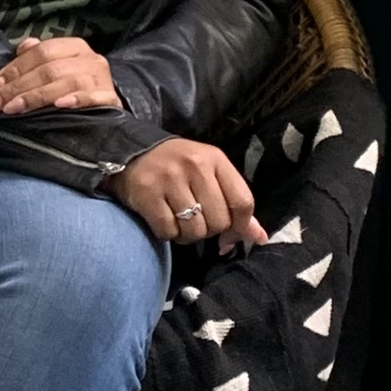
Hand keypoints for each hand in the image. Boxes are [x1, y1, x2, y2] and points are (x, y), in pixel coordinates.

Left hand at [0, 35, 117, 115]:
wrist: (109, 111)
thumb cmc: (75, 89)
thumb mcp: (56, 70)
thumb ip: (37, 59)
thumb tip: (22, 47)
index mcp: (73, 47)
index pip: (39, 53)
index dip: (13, 70)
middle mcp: (89, 58)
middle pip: (48, 69)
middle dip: (17, 88)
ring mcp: (102, 78)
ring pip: (66, 82)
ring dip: (37, 96)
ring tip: (14, 109)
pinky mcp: (111, 99)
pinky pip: (93, 98)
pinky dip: (76, 100)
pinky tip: (59, 106)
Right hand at [107, 138, 267, 254]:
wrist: (130, 152)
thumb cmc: (176, 167)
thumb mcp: (209, 175)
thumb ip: (234, 205)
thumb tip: (260, 238)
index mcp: (215, 159)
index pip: (243, 202)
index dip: (240, 227)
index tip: (229, 235)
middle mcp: (195, 166)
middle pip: (219, 221)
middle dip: (209, 230)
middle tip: (195, 220)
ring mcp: (170, 179)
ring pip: (194, 230)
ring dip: (187, 235)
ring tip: (179, 221)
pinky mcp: (147, 193)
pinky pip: (168, 231)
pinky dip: (167, 234)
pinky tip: (163, 220)